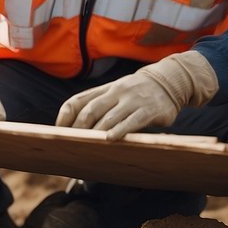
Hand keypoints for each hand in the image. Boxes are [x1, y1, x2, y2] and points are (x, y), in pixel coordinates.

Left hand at [56, 51, 217, 140]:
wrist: (170, 80)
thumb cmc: (137, 92)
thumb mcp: (117, 91)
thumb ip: (99, 104)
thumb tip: (75, 127)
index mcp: (106, 89)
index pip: (78, 100)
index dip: (65, 116)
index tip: (57, 132)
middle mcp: (117, 92)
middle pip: (90, 110)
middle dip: (78, 128)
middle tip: (69, 145)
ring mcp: (133, 101)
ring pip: (109, 118)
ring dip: (96, 133)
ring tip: (86, 147)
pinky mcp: (149, 111)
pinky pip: (132, 122)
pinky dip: (120, 130)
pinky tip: (111, 140)